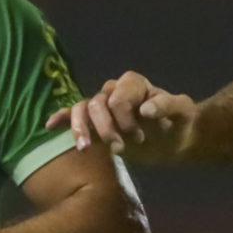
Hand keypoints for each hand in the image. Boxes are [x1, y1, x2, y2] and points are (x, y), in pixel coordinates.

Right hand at [46, 72, 198, 162]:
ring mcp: (103, 108)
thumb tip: (144, 110)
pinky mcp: (96, 125)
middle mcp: (114, 92)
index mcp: (133, 84)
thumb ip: (167, 105)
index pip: (117, 98)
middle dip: (106, 128)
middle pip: (97, 105)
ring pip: (81, 110)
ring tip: (85, 148)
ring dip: (81, 129)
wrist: (177, 138)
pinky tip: (50, 126)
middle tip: (121, 148)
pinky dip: (62, 118)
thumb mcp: (182, 111)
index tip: (139, 136)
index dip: (124, 118)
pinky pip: (74, 116)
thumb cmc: (180, 121)